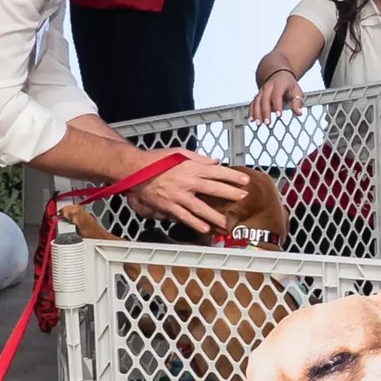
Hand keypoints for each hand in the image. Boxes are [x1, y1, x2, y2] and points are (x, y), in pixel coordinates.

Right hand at [126, 153, 251, 235]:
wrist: (136, 170)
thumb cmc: (156, 160)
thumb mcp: (179, 152)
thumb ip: (199, 158)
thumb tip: (215, 161)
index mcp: (191, 167)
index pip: (217, 171)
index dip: (232, 176)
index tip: (244, 180)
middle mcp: (187, 181)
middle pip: (213, 188)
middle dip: (230, 193)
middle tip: (243, 197)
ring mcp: (179, 195)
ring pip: (201, 207)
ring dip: (215, 216)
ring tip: (226, 223)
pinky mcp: (169, 206)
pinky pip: (184, 216)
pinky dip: (195, 223)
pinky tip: (205, 229)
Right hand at [249, 69, 303, 121]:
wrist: (279, 74)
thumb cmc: (289, 84)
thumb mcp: (297, 91)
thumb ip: (297, 102)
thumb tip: (298, 113)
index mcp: (279, 84)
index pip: (277, 95)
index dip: (277, 105)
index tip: (279, 115)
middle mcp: (268, 87)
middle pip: (265, 99)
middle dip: (265, 112)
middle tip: (267, 123)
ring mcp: (262, 91)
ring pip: (257, 102)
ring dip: (257, 113)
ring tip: (259, 123)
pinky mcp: (258, 95)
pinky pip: (253, 103)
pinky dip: (251, 111)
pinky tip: (252, 119)